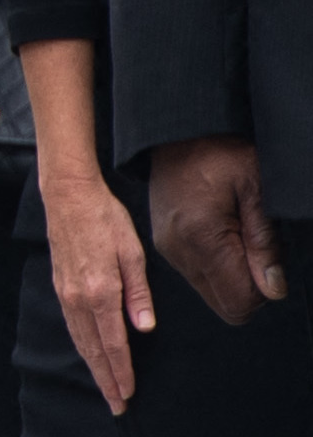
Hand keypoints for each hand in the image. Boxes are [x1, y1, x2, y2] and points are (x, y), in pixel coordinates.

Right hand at [44, 174, 155, 412]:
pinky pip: (72, 326)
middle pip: (93, 349)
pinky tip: (90, 353)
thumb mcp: (132, 252)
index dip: (123, 371)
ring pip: (80, 340)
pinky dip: (83, 346)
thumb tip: (144, 328)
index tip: (129, 393)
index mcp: (100, 291)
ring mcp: (65, 293)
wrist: (67, 196)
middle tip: (118, 407)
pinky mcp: (60, 286)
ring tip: (105, 387)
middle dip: (106, 380)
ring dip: (94, 367)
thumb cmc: (105, 219)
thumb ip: (138, 293)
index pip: (114, 343)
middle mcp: (78, 298)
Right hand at [151, 135, 285, 324]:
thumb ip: (265, 243)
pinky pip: (196, 274)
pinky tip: (220, 231)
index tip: (269, 260)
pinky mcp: (164, 243)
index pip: (239, 302)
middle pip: (223, 304)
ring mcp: (167, 248)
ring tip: (237, 231)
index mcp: (201, 238)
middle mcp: (178, 250)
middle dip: (248, 286)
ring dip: (231, 274)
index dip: (264, 291)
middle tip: (255, 244)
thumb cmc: (220, 152)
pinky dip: (215, 264)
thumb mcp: (257, 190)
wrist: (178, 132)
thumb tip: (273, 289)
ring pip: (210, 291)